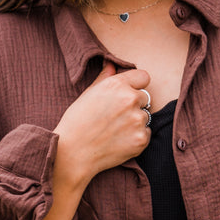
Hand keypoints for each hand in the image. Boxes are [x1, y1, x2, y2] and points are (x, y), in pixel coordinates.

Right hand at [36, 61, 149, 219]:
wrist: (73, 153)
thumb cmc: (76, 122)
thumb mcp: (88, 94)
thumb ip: (104, 78)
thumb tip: (112, 65)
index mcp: (116, 85)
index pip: (144, 77)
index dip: (135, 85)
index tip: (127, 93)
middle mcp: (129, 99)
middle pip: (145, 97)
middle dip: (134, 105)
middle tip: (115, 117)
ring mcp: (137, 120)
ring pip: (146, 116)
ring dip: (135, 121)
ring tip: (114, 130)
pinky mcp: (141, 139)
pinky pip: (146, 133)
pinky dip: (136, 137)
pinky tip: (119, 141)